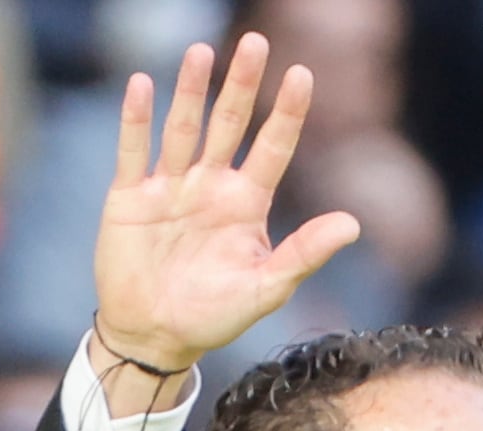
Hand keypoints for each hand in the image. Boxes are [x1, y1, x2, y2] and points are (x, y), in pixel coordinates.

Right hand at [92, 35, 360, 384]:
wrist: (155, 336)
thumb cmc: (214, 315)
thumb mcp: (266, 287)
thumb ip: (306, 253)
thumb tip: (353, 224)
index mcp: (246, 204)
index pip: (272, 147)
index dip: (286, 112)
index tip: (302, 74)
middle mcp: (209, 186)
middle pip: (230, 124)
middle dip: (242, 85)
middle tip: (255, 42)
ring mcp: (168, 187)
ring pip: (184, 128)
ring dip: (191, 91)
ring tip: (202, 53)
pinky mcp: (129, 197)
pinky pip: (134, 150)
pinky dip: (138, 119)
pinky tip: (144, 84)